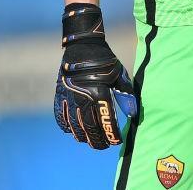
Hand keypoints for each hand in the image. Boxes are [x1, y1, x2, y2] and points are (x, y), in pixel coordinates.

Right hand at [53, 3, 137, 149]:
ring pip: (74, 126)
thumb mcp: (119, 75)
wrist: (82, 46)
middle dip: (98, 140)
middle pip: (90, 128)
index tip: (117, 141)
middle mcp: (83, 97)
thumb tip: (133, 115)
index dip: (112, 134)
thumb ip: (126, 95)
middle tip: (104, 146)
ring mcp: (69, 97)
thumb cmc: (105, 61)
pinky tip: (73, 131)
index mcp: (100, 92)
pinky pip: (61, 117)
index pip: (106, 121)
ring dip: (83, 137)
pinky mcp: (60, 95)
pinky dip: (67, 127)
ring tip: (90, 141)